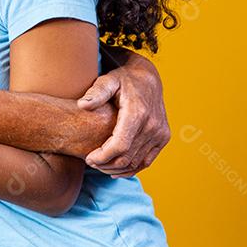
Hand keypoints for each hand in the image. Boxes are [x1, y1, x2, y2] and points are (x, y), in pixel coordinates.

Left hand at [77, 54, 169, 177]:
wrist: (147, 77)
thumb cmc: (123, 79)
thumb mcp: (108, 80)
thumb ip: (96, 92)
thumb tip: (82, 105)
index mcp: (137, 113)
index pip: (119, 146)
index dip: (103, 157)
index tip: (88, 159)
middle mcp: (152, 125)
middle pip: (127, 157)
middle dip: (106, 165)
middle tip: (91, 163)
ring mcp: (160, 132)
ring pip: (136, 163)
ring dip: (117, 169)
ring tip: (101, 165)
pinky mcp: (163, 137)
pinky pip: (147, 161)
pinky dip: (131, 168)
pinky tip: (116, 169)